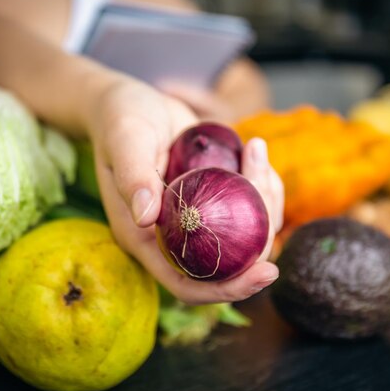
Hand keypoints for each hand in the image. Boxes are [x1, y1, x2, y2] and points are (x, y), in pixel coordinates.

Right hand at [87, 77, 282, 304]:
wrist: (130, 101)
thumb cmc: (120, 120)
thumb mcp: (125, 141)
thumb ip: (133, 177)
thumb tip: (146, 218)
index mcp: (146, 239)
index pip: (187, 284)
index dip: (227, 289)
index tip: (266, 273)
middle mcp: (174, 236)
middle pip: (229, 264)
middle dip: (260, 237)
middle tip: (268, 185)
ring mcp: (197, 218)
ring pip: (246, 234)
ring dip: (265, 200)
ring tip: (255, 153)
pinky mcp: (214, 198)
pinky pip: (248, 205)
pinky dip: (263, 183)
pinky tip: (253, 150)